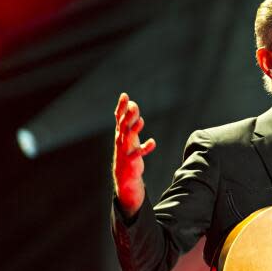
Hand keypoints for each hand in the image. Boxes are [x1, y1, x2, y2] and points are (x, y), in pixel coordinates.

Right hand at [113, 93, 155, 216]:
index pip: (119, 117)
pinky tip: (152, 142)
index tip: (125, 95)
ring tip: (141, 121)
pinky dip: (144, 148)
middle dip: (128, 116)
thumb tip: (131, 103)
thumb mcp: (127, 135)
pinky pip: (137, 154)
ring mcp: (125, 151)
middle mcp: (121, 140)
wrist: (124, 175)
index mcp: (120, 133)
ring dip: (134, 130)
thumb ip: (129, 120)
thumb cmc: (127, 152)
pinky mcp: (131, 161)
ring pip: (128, 138)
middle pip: (123, 126)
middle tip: (133, 106)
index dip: (121, 107)